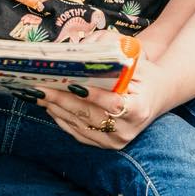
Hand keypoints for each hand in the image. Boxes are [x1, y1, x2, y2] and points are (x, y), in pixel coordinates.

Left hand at [41, 53, 166, 149]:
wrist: (157, 96)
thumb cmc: (144, 74)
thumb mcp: (136, 61)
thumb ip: (112, 55)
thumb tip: (81, 50)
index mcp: (139, 108)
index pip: (113, 104)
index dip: (93, 96)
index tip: (73, 84)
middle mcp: (127, 130)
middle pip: (90, 116)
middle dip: (63, 100)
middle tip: (41, 87)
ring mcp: (116, 141)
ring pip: (80, 126)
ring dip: (56, 109)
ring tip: (37, 94)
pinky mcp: (105, 145)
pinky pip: (78, 134)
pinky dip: (61, 119)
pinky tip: (48, 105)